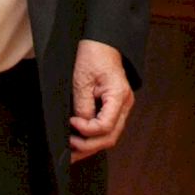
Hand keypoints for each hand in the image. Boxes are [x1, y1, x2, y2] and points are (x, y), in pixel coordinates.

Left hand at [69, 38, 133, 160]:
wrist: (102, 42)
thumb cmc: (94, 55)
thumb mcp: (82, 79)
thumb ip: (83, 105)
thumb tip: (80, 126)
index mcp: (119, 96)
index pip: (106, 126)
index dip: (87, 130)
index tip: (72, 123)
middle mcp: (125, 105)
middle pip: (110, 137)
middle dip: (88, 146)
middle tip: (69, 149)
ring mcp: (121, 107)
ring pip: (109, 136)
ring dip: (90, 145)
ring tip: (71, 151)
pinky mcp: (114, 107)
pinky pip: (106, 128)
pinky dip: (93, 137)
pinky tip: (79, 141)